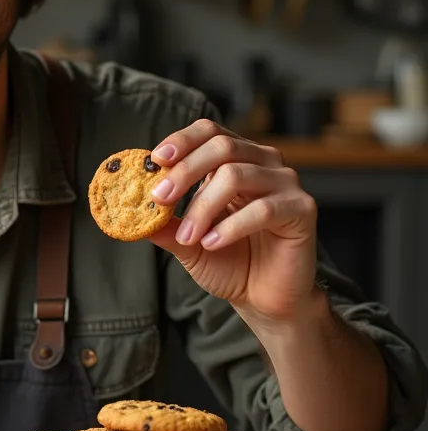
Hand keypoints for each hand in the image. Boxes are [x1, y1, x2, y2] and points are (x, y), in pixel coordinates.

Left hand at [146, 120, 318, 324]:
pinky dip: (231, 227)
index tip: (155, 160)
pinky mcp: (302, 209)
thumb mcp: (187, 242)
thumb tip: (129, 212)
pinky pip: (263, 209)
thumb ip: (163, 224)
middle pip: (222, 146)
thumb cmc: (228, 262)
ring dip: (203, 207)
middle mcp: (263, 163)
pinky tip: (212, 243)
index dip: (182, 140)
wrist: (264, 299)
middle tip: (160, 198)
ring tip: (187, 237)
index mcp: (235, 160)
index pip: (209, 131)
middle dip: (184, 171)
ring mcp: (285, 183)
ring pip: (236, 175)